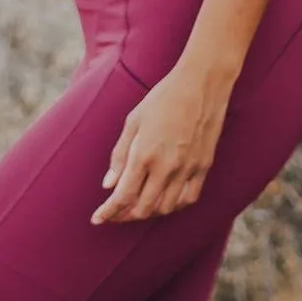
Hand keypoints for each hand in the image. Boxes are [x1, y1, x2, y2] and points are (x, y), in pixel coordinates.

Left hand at [92, 63, 228, 224]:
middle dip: (125, 215)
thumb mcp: (134, 120)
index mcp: (145, 154)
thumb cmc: (164, 96)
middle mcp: (166, 166)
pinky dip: (175, 205)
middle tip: (115, 212)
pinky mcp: (204, 165)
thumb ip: (120, 154)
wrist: (202, 82)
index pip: (122, 197)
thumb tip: (108, 184)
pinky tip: (166, 199)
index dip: (108, 212)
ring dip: (149, 212)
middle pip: (143, 208)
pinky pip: (189, 198)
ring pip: (166, 208)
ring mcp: (188, 167)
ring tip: (139, 206)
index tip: (97, 219)